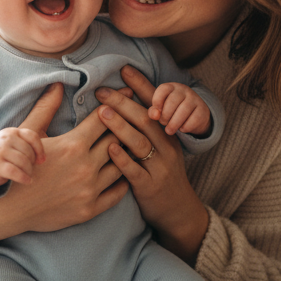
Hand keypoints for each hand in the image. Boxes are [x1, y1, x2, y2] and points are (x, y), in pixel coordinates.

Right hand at [0, 84, 130, 260]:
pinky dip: (125, 180)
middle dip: (126, 126)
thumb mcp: (28, 134)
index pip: (105, 119)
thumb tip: (58, 84)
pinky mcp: (90, 209)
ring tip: (134, 144)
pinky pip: (118, 192)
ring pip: (122, 165)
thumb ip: (46, 108)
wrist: (9, 207)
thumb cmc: (18, 166)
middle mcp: (85, 167)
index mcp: (73, 144)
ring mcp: (89, 189)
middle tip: (136, 117)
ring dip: (127, 153)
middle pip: (118, 140)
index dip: (117, 103)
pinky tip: (126, 170)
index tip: (129, 94)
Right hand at [0, 127, 44, 186]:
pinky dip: (24, 178)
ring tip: (27, 175)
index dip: (40, 149)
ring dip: (29, 171)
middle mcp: (5, 139)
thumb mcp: (14, 145)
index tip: (41, 161)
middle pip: (28, 151)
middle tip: (28, 169)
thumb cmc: (4, 155)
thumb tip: (42, 159)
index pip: (32, 136)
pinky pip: (15, 172)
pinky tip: (27, 181)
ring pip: (23, 162)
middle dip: (32, 163)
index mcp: (11, 132)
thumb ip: (28, 146)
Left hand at [95, 66, 210, 264]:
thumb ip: (142, 129)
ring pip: (141, 142)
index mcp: (168, 134)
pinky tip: (107, 147)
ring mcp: (160, 168)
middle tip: (103, 91)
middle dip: (124, 103)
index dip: (141, 86)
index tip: (124, 70)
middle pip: (146, 120)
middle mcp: (167, 147)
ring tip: (102, 112)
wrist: (178, 210)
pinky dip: (121, 158)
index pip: (155, 105)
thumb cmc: (160, 175)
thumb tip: (119, 104)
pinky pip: (134, 170)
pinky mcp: (150, 187)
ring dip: (120, 126)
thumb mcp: (160, 149)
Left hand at [149, 82, 210, 135]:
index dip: (157, 102)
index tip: (157, 113)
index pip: (163, 89)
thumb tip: (155, 115)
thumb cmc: (173, 111)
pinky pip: (192, 120)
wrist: (196, 115)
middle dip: (165, 116)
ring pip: (182, 112)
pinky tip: (182, 128)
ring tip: (169, 130)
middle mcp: (185, 90)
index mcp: (172, 87)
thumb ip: (154, 111)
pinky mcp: (203, 110)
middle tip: (164, 123)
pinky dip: (185, 127)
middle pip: (172, 102)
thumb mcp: (162, 109)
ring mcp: (195, 99)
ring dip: (173, 124)